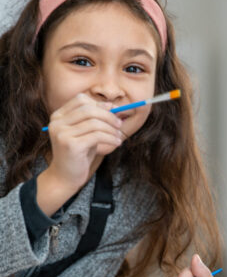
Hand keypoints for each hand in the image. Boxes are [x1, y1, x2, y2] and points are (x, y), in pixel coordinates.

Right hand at [38, 93, 124, 214]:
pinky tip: (116, 143)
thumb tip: (112, 105)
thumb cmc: (78, 154)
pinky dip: (110, 138)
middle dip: (109, 116)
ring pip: (95, 123)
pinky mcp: (71, 145)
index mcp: (58, 116)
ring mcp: (62, 133)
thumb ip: (94, 120)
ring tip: (119, 136)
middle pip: (89, 109)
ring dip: (111, 129)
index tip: (113, 110)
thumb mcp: (85, 133)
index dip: (99, 104)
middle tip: (119, 124)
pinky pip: (97, 136)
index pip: (81, 100)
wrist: (65, 177)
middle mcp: (57, 122)